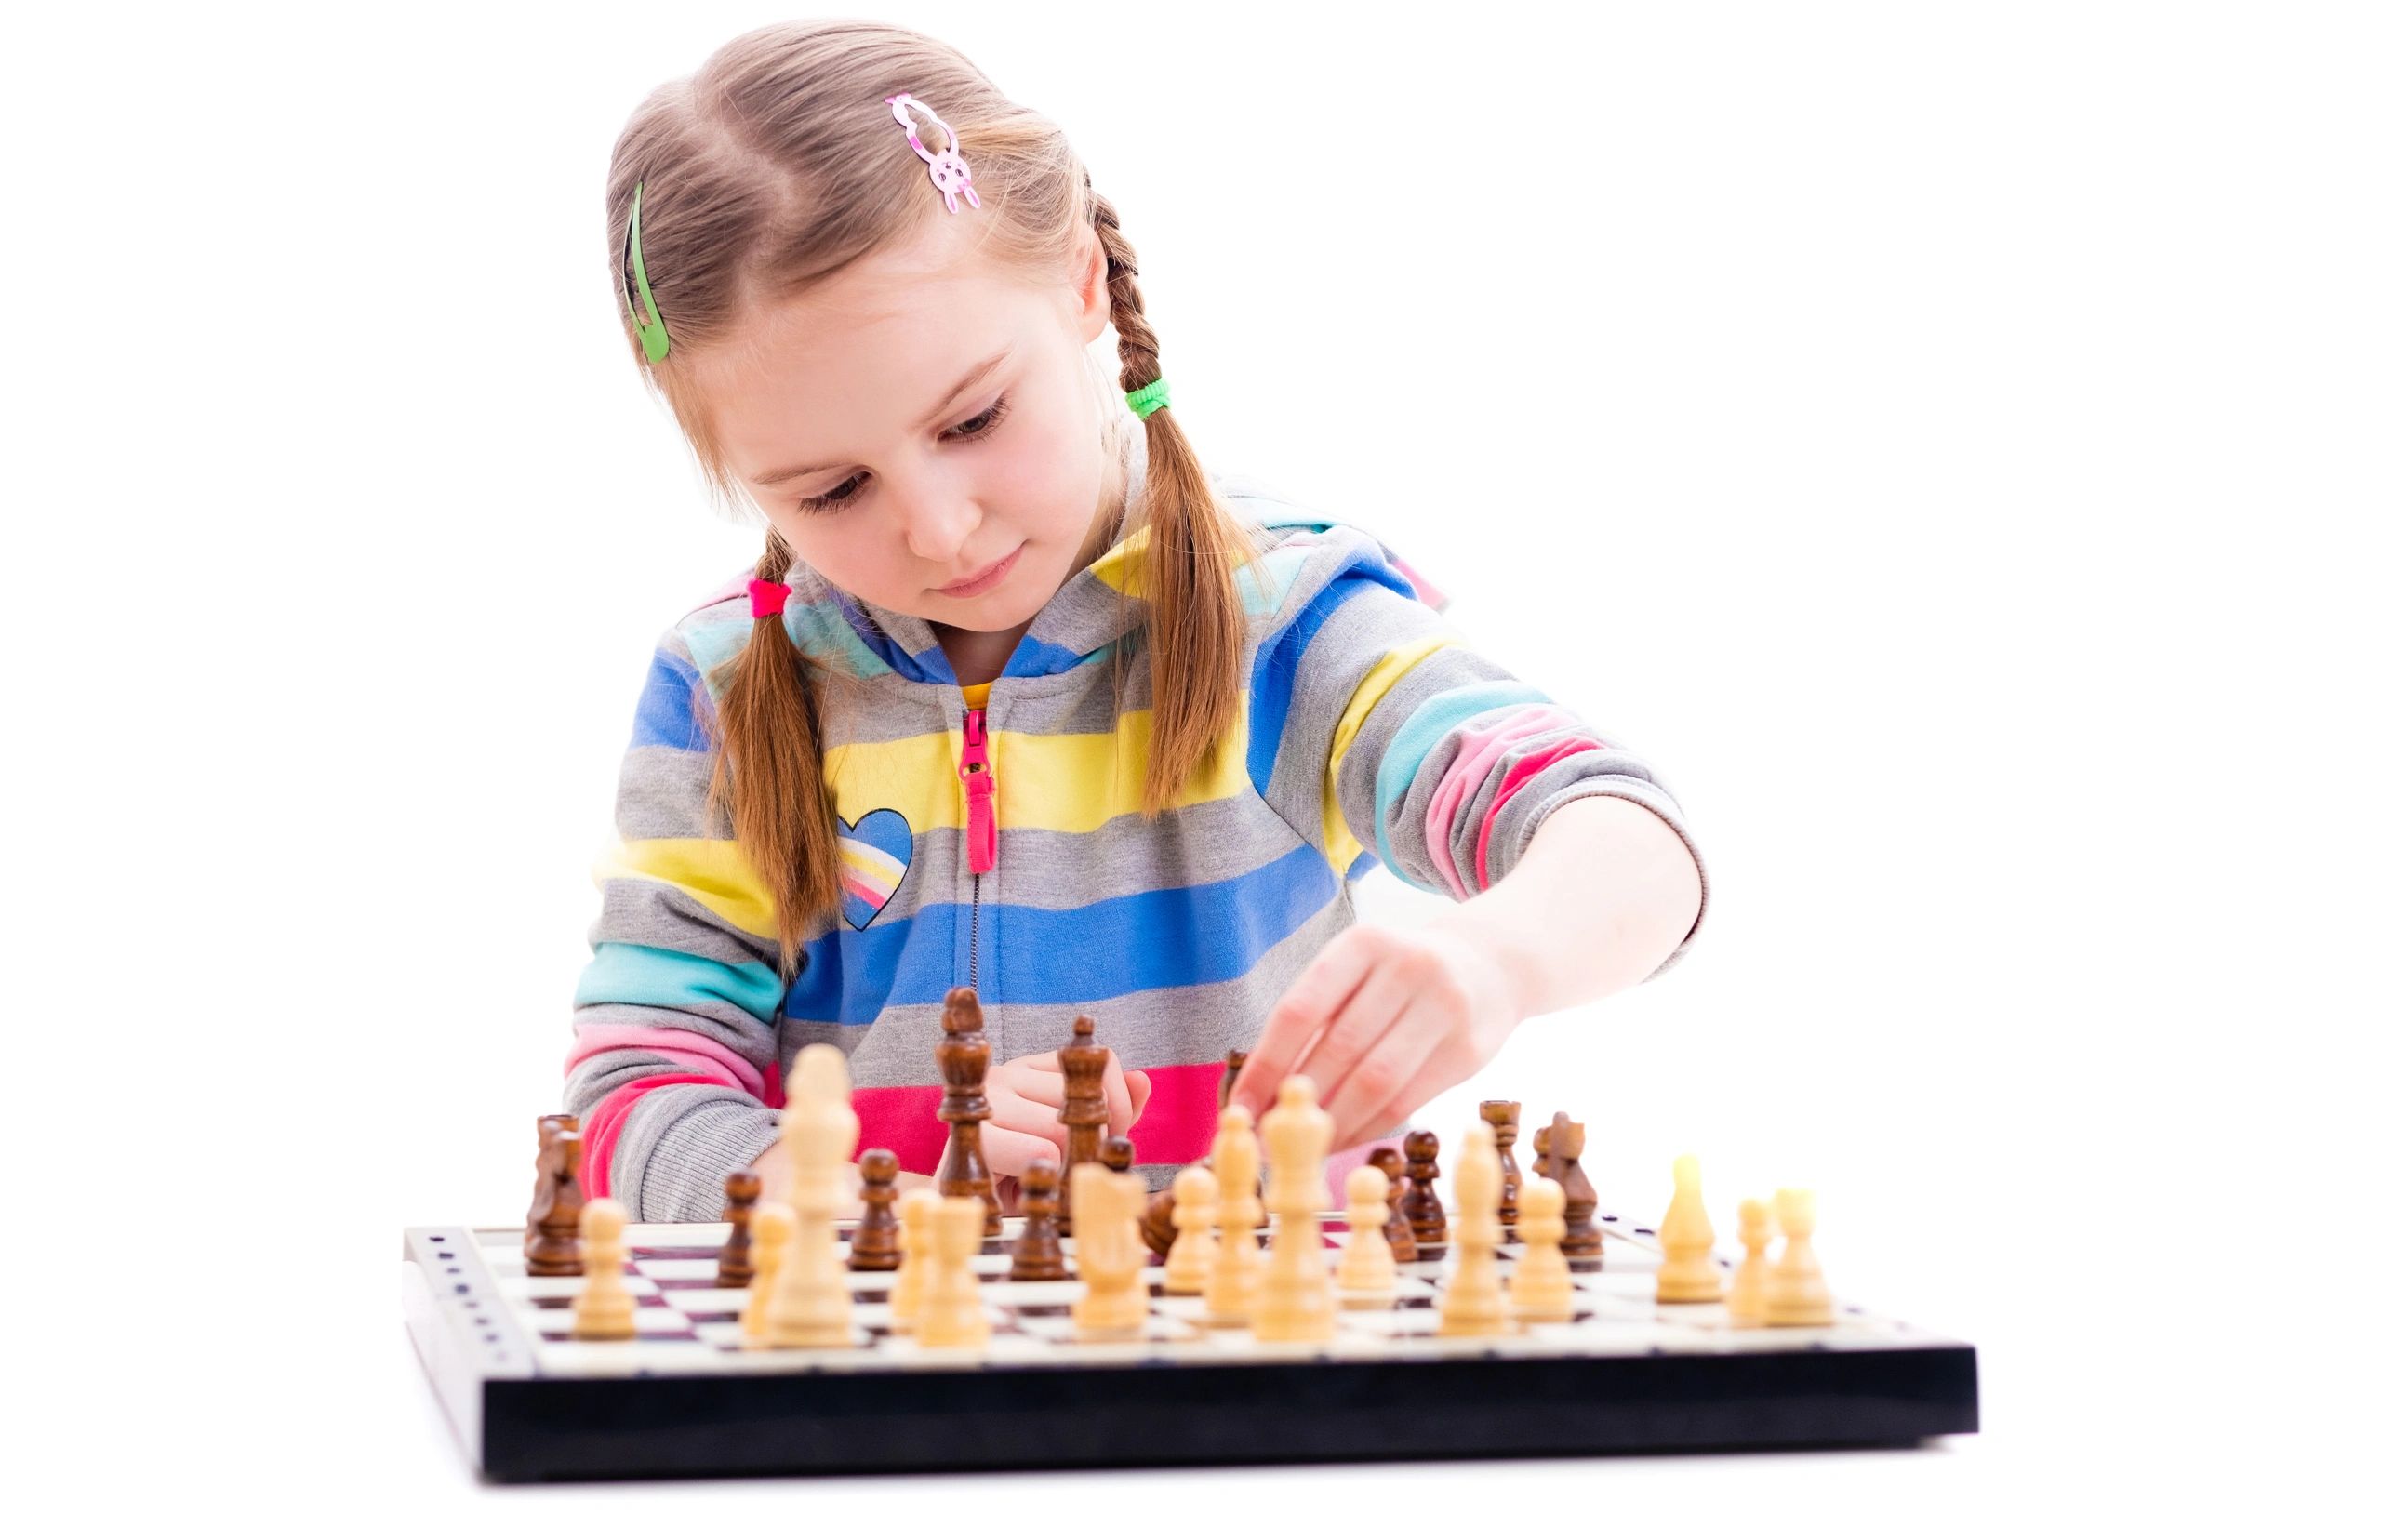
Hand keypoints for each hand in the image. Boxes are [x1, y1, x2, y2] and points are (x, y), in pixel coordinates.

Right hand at [979, 1049, 1150, 1180]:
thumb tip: (1142, 1079)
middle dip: (1094, 1142)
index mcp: (1037, 1068)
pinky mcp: (978, 1133)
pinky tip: (1027, 1181)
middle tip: (1072, 1168)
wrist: (968, 1205)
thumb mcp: (1076, 1141)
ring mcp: (990, 1099)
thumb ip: (1112, 1114)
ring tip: (1045, 1176)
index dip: (1120, 1106)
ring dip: (1066, 1163)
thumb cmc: (1025, 1173)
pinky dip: (1045, 1173)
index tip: (1107, 1139)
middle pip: (1086, 1099)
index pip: (1103, 1062)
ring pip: (1062, 1127)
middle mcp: (1010, 1072)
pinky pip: (1039, 1150)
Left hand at [1227, 920, 1523, 1147]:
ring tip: (1302, 1147)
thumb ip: (1316, 1016)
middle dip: (1295, 1102)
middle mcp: (1408, 967)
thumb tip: (1260, 1091)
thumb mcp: (1358, 970)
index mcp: (1363, 944)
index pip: (1300, 1011)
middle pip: (1337, 1049)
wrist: (1491, 966)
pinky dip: (1367, 1128)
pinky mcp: (1469, 1050)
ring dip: (1331, 1123)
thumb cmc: (1398, 976)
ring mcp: (1444, 1008)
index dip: (1265, 1066)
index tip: (1238, 1109)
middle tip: (1263, 1138)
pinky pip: (1407, 1102)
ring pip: (1374, 1082)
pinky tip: (1342, 1139)